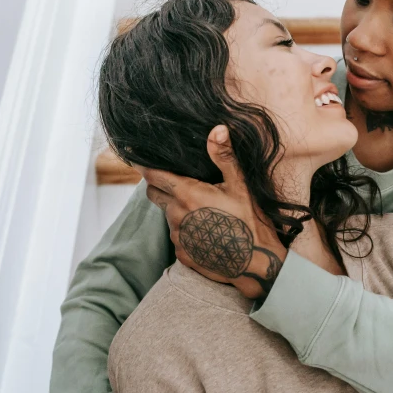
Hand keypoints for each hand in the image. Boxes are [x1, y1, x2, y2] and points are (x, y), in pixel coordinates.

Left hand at [135, 125, 286, 299]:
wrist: (257, 263)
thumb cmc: (250, 221)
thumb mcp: (240, 185)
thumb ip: (224, 156)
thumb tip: (217, 128)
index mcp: (187, 194)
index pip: (153, 176)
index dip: (143, 166)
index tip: (136, 158)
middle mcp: (176, 215)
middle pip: (154, 194)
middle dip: (159, 185)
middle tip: (177, 182)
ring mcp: (178, 236)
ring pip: (166, 215)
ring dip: (175, 209)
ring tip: (200, 209)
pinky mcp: (182, 254)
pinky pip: (176, 236)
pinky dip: (185, 230)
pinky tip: (205, 230)